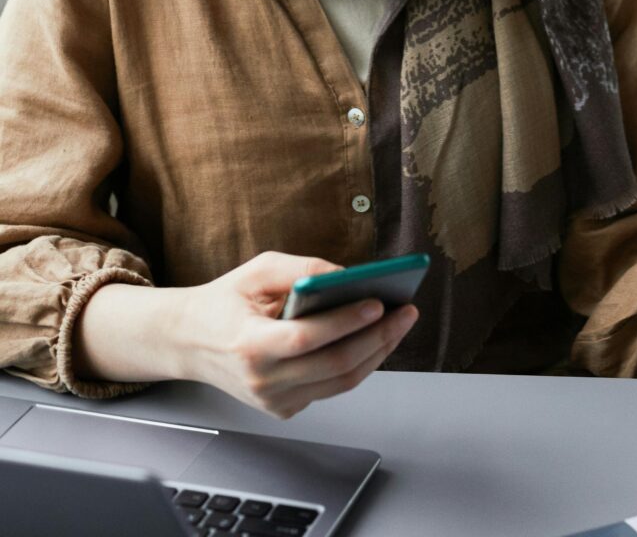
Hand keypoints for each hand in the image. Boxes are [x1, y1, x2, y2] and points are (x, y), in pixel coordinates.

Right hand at [73, 252, 417, 419]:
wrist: (189, 342)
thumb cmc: (225, 302)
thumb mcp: (256, 270)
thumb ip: (302, 269)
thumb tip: (348, 275)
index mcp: (249, 345)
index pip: (308, 338)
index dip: (347, 322)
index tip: (379, 303)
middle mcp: (262, 382)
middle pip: (335, 365)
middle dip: (379, 337)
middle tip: (406, 312)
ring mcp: (274, 401)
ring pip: (341, 382)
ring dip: (378, 352)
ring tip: (400, 323)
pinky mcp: (284, 409)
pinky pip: (332, 387)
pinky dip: (359, 363)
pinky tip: (375, 338)